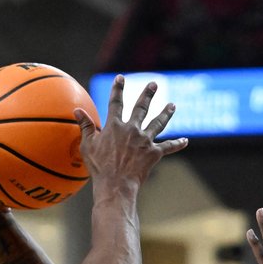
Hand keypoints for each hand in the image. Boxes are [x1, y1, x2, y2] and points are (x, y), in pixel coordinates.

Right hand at [78, 75, 187, 193]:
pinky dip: (177, 144)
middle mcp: (132, 129)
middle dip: (148, 94)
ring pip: (158, 123)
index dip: (118, 89)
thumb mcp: (88, 146)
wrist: (116, 185)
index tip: (121, 78)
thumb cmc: (99, 168)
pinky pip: (168, 147)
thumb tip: (77, 110)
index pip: (116, 103)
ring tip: (172, 105)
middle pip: (141, 108)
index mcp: (115, 126)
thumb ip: (85, 127)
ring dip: (166, 113)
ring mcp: (145, 140)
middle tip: (154, 84)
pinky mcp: (154, 153)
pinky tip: (185, 141)